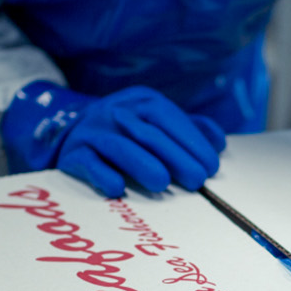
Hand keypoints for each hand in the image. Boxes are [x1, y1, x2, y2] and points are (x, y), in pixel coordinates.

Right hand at [1, 83, 225, 196]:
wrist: (73, 133)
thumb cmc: (128, 133)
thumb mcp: (156, 123)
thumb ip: (188, 129)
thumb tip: (218, 142)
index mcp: (140, 101)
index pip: (168, 118)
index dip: (191, 142)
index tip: (210, 168)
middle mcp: (116, 112)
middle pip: (148, 133)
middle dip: (176, 157)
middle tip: (196, 181)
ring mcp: (92, 132)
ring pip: (118, 146)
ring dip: (142, 165)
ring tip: (162, 184)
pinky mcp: (72, 154)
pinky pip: (87, 163)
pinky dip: (102, 175)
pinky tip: (118, 188)